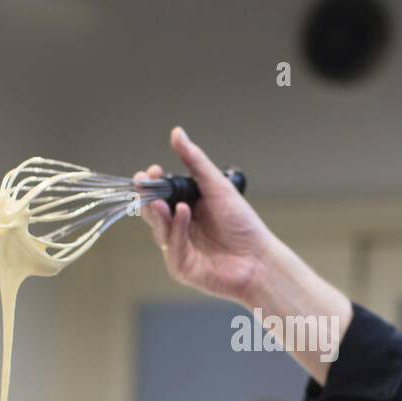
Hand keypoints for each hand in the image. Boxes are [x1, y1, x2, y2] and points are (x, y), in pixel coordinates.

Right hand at [135, 126, 277, 306]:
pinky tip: (183, 215)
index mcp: (187, 208)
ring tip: (160, 202)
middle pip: (152, 212)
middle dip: (146, 198)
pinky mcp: (181, 268)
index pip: (160, 194)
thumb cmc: (242, 224)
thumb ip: (195, 161)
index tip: (149, 172)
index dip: (151, 183)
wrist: (259, 258)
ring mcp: (179, 249)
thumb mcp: (217, 186)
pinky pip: (172, 248)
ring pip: (159, 229)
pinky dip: (176, 231)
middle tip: (143, 184)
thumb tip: (177, 133)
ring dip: (158, 214)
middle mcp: (180, 228)